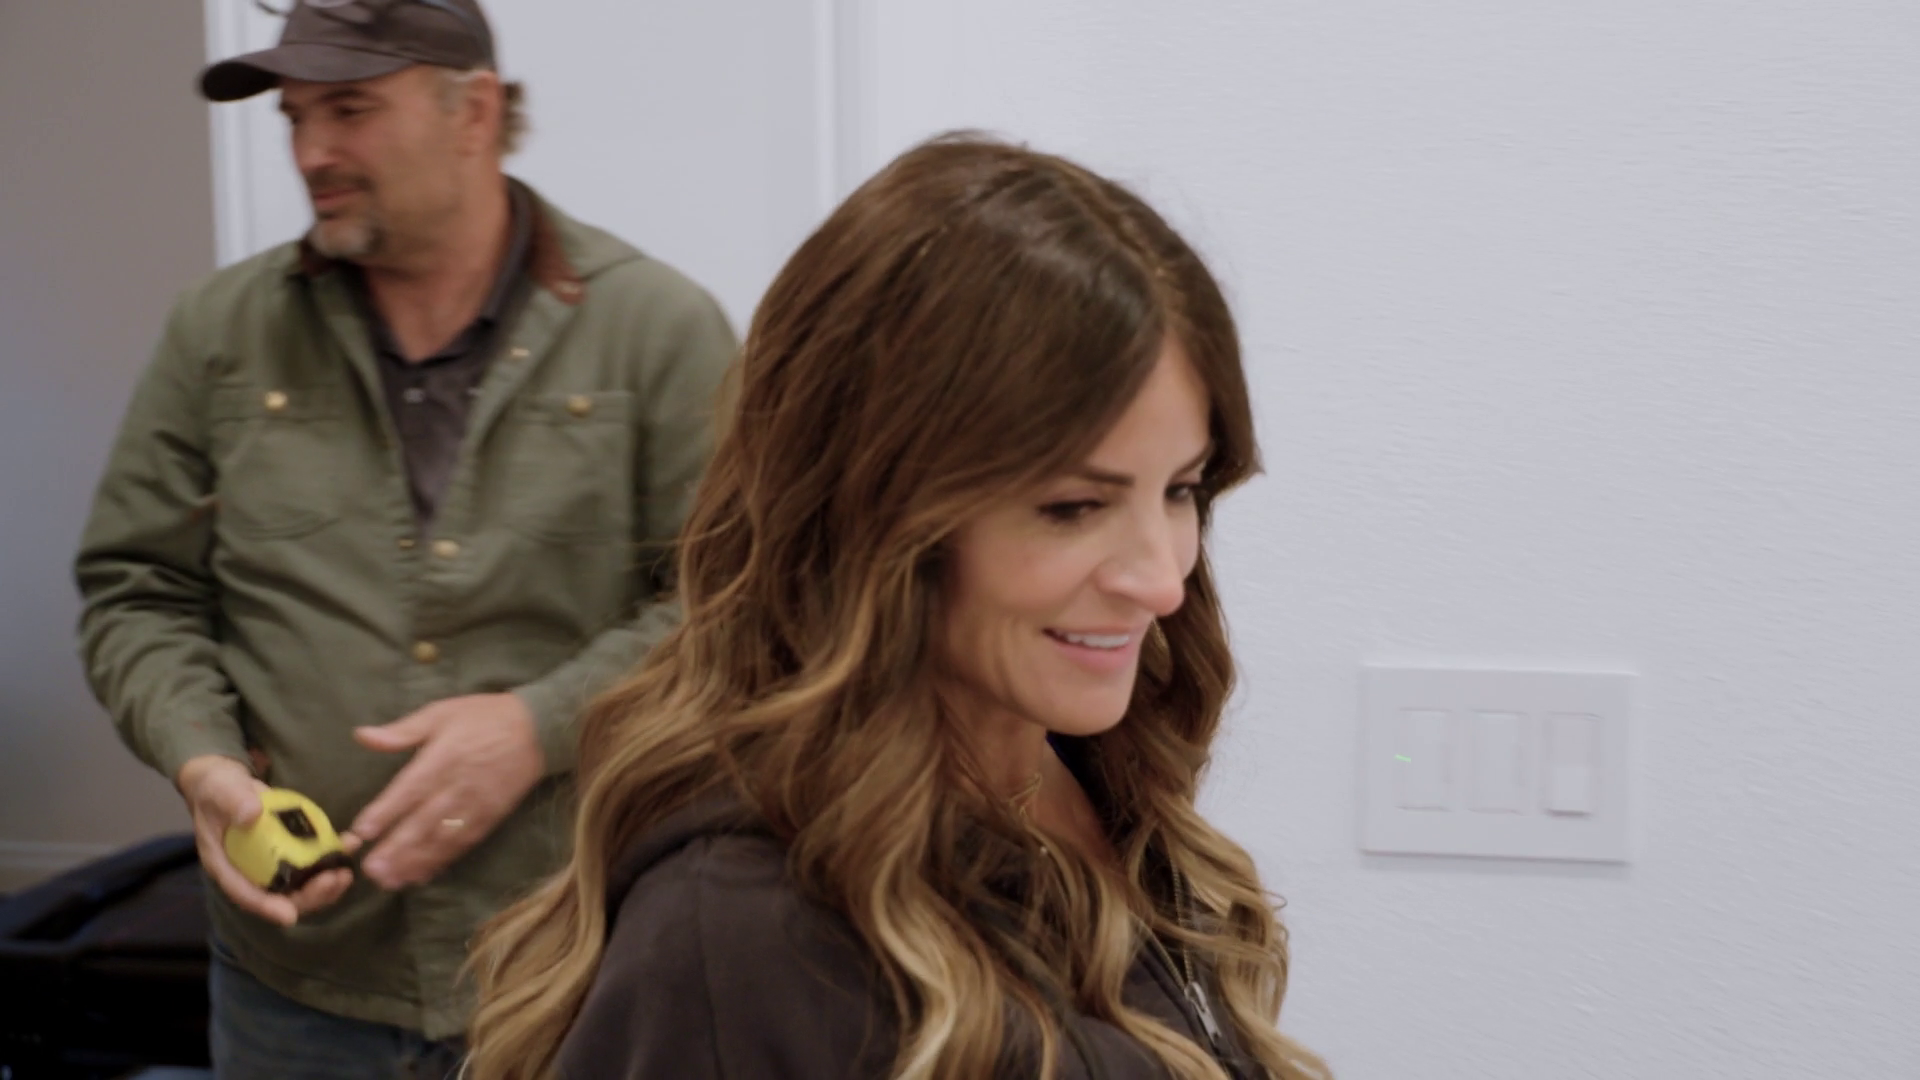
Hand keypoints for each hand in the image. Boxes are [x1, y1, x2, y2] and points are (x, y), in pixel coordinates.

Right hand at [176, 754, 358, 926]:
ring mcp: (272, 863)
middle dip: (309, 895)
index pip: (244, 894)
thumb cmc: (217, 789)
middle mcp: (251, 871)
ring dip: (325, 884)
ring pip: (300, 886)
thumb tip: (251, 814)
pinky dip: (332, 858)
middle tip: (334, 880)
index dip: (266, 907)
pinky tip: (351, 845)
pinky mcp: (290, 850)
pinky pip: (312, 863)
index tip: (289, 916)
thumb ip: (232, 801)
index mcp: (226, 866)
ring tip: (345, 873)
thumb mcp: (220, 790)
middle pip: (280, 896)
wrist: (227, 782)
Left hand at [346, 693, 544, 889]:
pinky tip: (422, 875)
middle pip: (424, 821)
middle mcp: (458, 785)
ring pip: (442, 838)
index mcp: (443, 756)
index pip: (410, 787)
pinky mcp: (490, 818)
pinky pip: (464, 843)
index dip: (386, 810)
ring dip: (416, 861)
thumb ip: (403, 730)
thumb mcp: (442, 712)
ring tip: (391, 881)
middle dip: (397, 848)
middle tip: (371, 871)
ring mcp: (476, 805)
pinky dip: (442, 860)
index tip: (362, 831)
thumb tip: (362, 736)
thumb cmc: (484, 718)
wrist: (539, 730)